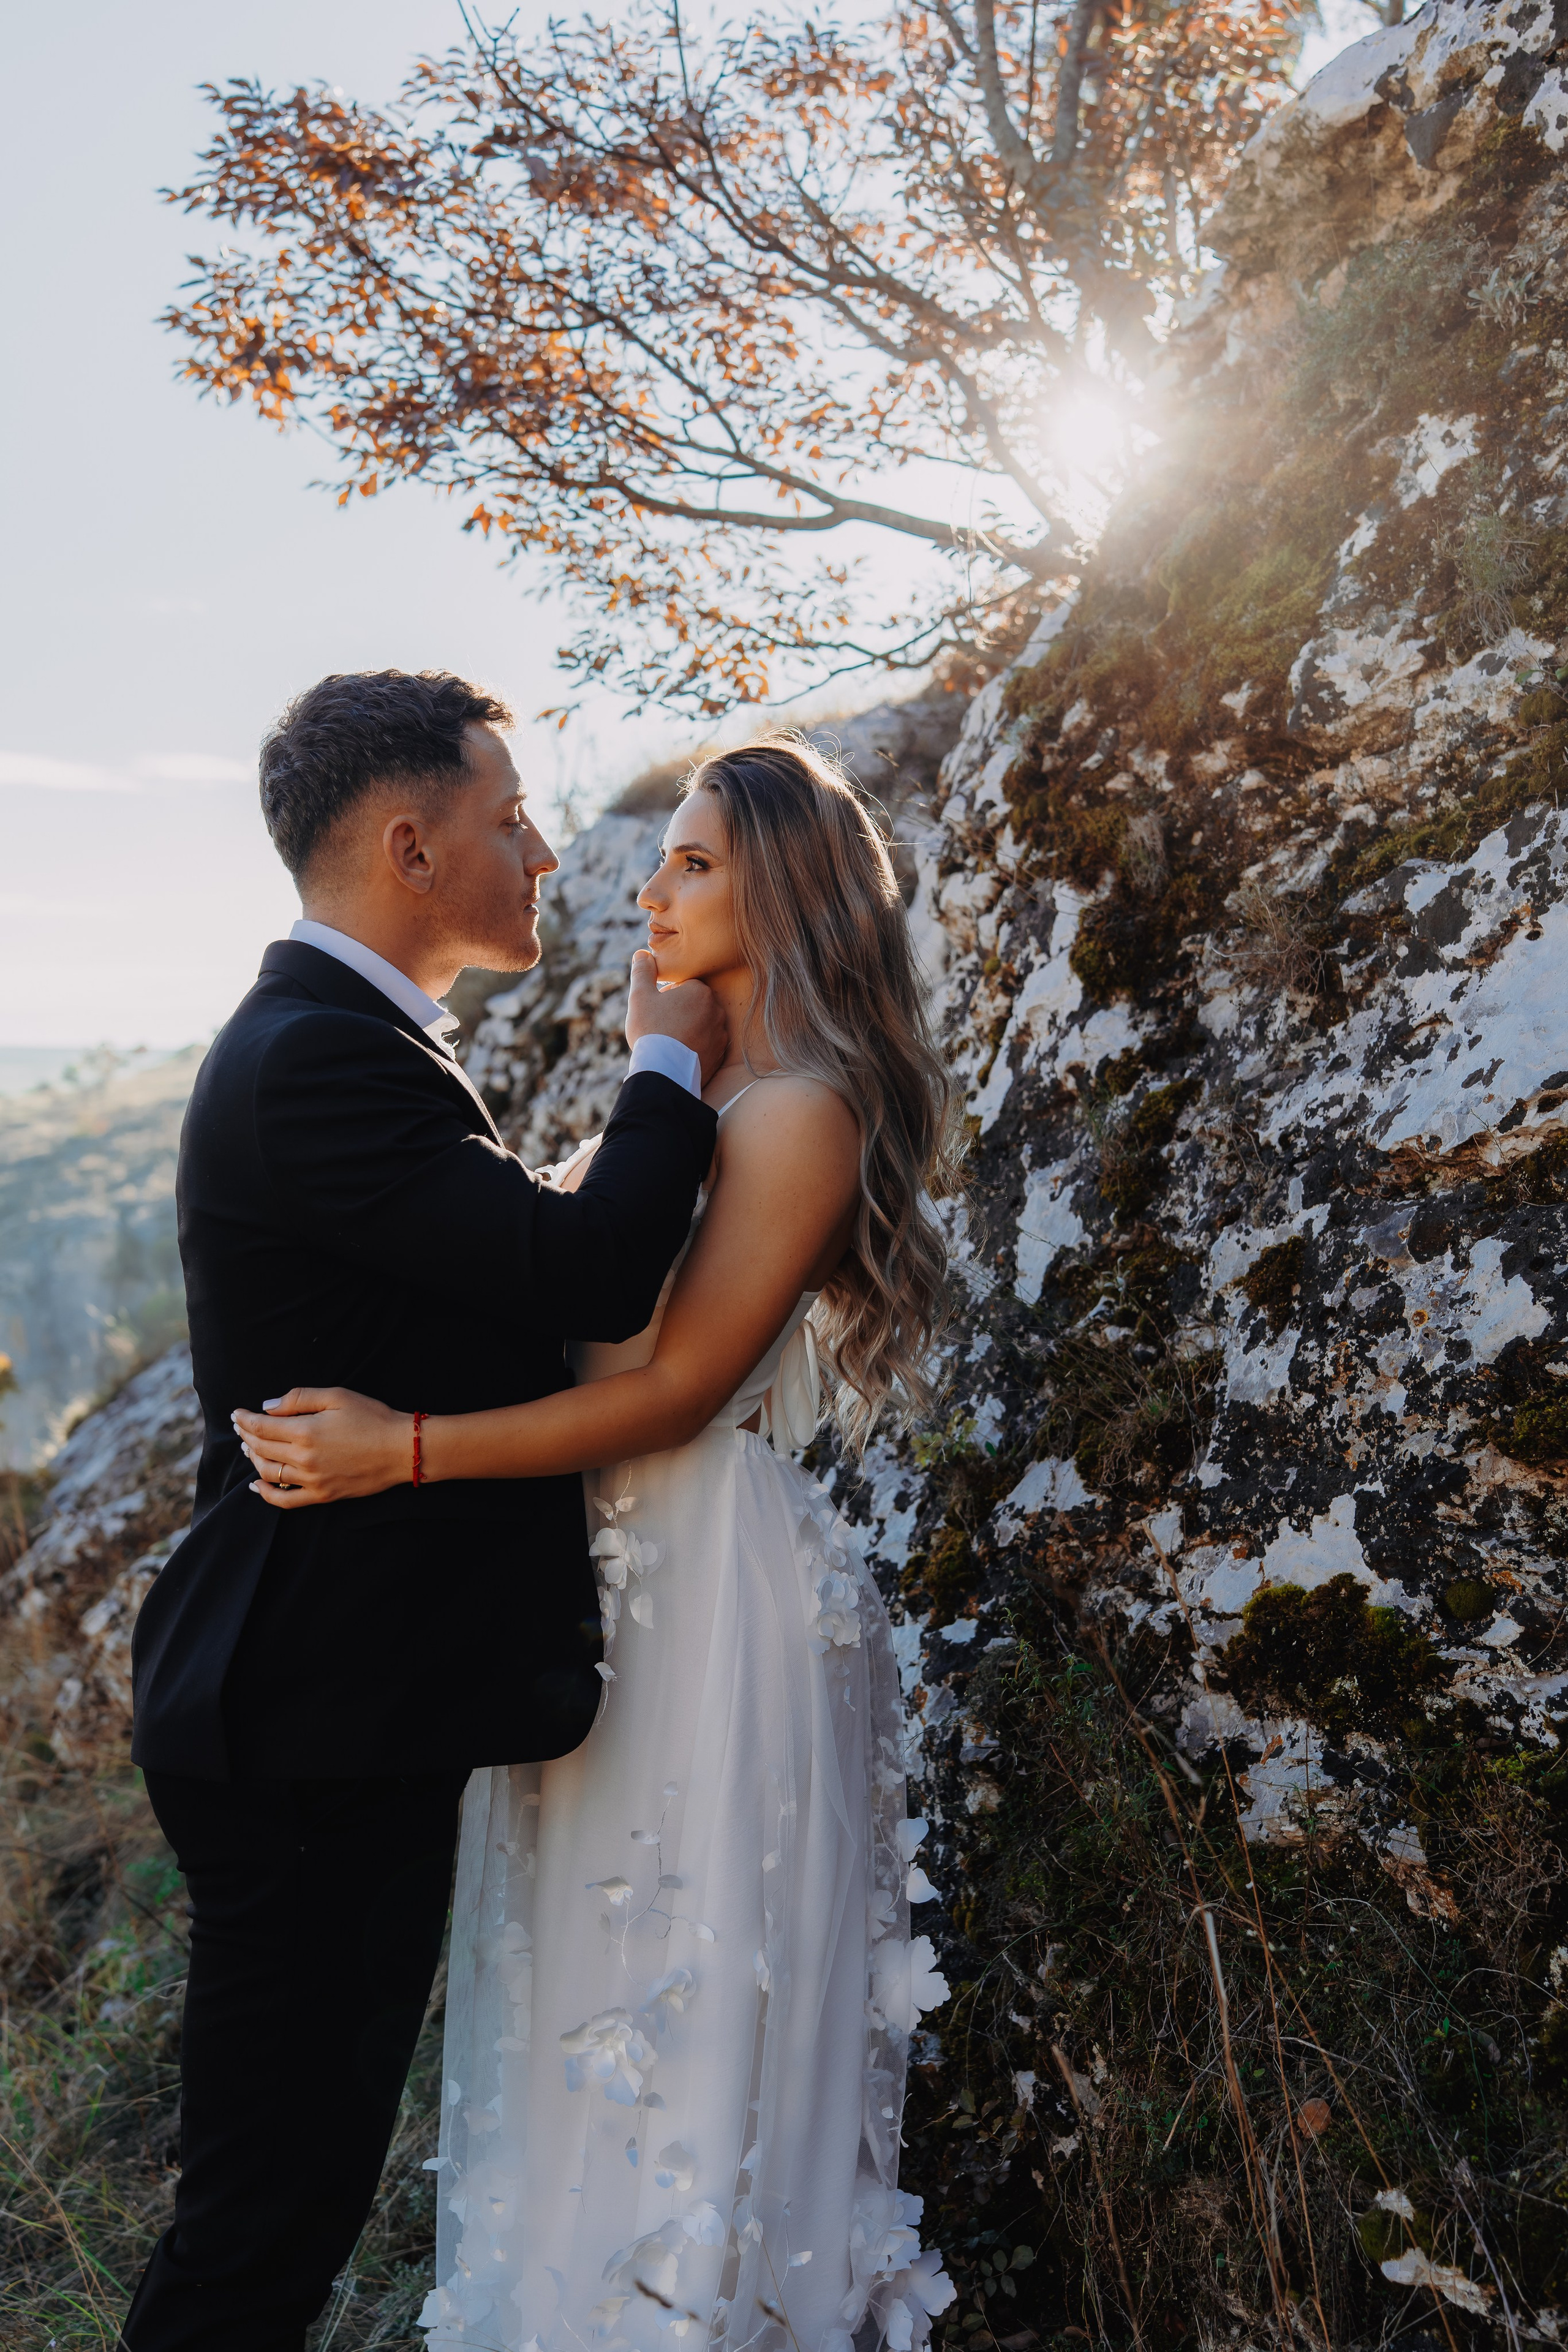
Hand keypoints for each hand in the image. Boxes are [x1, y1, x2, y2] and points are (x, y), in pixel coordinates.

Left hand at [231, 1388, 411, 1508]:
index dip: (245, 1420)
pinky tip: (256, 1486)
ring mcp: (312, 1480)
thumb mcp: (337, 1396)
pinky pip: (285, 1500)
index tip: (236, 1414)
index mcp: (305, 1431)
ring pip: (268, 1473)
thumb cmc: (373, 1418)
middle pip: (261, 1448)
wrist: (401, 1449)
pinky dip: (266, 1495)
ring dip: (253, 1459)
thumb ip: (299, 1398)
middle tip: (239, 1427)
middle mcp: (304, 1458)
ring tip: (249, 1448)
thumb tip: (267, 1406)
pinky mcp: (322, 1495)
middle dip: (245, 1436)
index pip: (262, 1426)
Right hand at [625, 949, 727, 1084]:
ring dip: (689, 1029)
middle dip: (679, 1012)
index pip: (683, 987)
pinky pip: (707, 1044)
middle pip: (694, 1005)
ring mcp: (721, 1033)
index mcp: (700, 990)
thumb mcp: (640, 997)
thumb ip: (642, 972)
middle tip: (661, 1026)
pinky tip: (680, 1054)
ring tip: (670, 1042)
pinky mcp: (721, 1054)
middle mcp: (717, 1009)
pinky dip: (696, 1046)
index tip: (656, 1011)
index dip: (665, 998)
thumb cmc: (651, 1030)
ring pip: (701, 1024)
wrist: (664, 1073)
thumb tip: (642, 953)